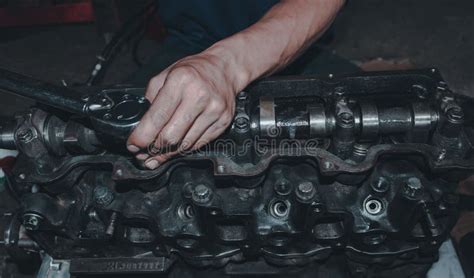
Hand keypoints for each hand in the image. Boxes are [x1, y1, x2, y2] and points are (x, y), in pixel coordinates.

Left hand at [127, 51, 237, 168]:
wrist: (223, 69)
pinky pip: (199, 144)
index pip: (157, 117)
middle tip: (143, 151)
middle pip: (171, 136)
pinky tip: (174, 149)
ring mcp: (214, 110)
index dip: (142, 136)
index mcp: (181, 81)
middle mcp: (199, 96)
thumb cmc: (193, 71)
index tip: (133, 145)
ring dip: (168, 153)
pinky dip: (184, 149)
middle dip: (153, 148)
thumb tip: (141, 128)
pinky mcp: (223, 122)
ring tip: (157, 154)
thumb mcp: (166, 76)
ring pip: (185, 145)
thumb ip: (151, 99)